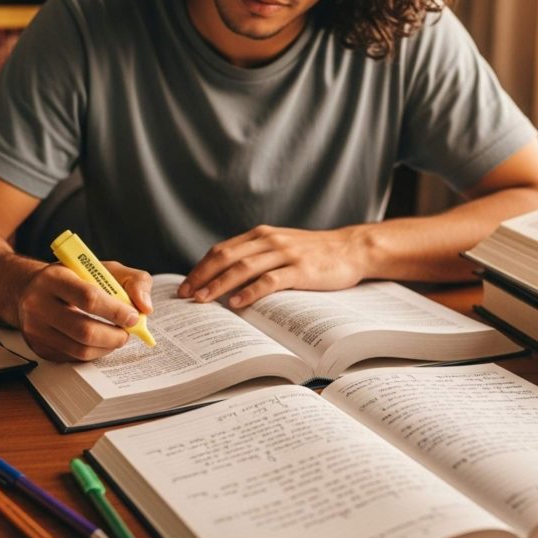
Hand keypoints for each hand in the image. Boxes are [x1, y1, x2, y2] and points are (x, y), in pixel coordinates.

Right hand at [16, 261, 153, 361]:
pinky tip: (100, 342)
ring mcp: (35, 329)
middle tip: (127, 332)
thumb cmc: (76, 277)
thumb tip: (145, 308)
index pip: (89, 298)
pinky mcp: (38, 347)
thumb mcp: (105, 268)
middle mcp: (38, 304)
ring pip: (80, 350)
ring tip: (117, 337)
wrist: (33, 289)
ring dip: (107, 347)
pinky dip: (94, 353)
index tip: (133, 316)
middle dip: (114, 336)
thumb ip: (134, 281)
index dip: (116, 311)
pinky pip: (73, 358)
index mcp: (54, 278)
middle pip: (84, 331)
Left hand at [177, 225, 368, 307]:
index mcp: (261, 235)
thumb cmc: (315, 253)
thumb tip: (227, 278)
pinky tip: (238, 303)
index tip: (186, 285)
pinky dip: (251, 291)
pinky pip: (270, 280)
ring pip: (243, 268)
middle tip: (186, 295)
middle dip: (203, 276)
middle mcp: (269, 240)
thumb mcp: (282, 247)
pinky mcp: (300, 270)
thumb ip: (257, 256)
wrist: (351, 249)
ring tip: (203, 300)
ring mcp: (285, 254)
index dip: (201, 267)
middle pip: (227, 257)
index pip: (222, 249)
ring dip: (220, 284)